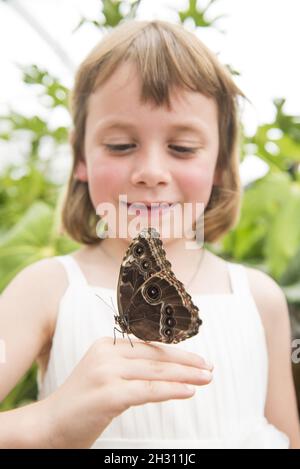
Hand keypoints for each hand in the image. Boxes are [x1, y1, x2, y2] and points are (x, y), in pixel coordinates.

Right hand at [44, 336, 212, 447]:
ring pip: (155, 372)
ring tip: (207, 378)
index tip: (198, 360)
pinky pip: (147, 391)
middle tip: (209, 367)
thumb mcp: (105, 376)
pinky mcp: (108, 393)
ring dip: (185, 376)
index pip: (149, 347)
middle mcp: (106, 353)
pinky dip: (171, 390)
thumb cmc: (81, 404)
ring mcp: (106, 372)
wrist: (48, 426)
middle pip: (155, 357)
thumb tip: (166, 369)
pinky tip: (189, 391)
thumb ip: (129, 368)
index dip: (176, 353)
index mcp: (106, 345)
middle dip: (187, 363)